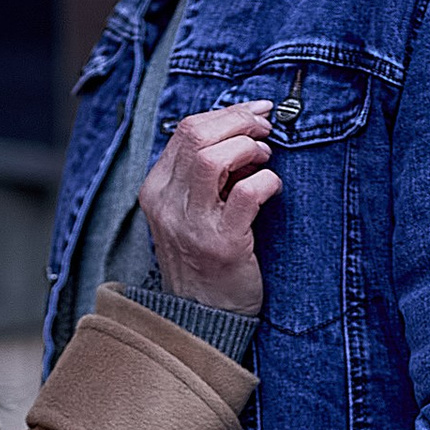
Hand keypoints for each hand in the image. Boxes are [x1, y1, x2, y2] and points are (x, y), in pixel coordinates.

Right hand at [138, 99, 279, 312]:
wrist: (202, 316)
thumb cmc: (205, 256)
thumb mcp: (190, 209)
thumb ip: (205, 172)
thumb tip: (244, 128)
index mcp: (156, 189)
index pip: (185, 130)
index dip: (227, 113)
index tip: (255, 113)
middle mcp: (167, 203)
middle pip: (196, 135)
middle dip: (239, 122)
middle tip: (265, 132)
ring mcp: (191, 224)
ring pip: (213, 157)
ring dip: (247, 148)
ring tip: (264, 159)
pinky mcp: (221, 244)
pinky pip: (247, 193)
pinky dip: (266, 181)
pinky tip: (272, 188)